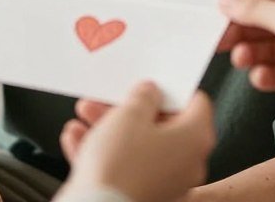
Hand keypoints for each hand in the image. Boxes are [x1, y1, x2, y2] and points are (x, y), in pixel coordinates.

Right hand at [59, 82, 213, 201]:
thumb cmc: (120, 166)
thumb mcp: (129, 114)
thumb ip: (143, 96)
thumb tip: (149, 92)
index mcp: (195, 138)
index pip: (196, 103)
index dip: (171, 90)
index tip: (151, 84)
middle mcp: (188, 164)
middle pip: (162, 126)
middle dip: (129, 110)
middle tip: (108, 99)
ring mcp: (167, 184)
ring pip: (140, 147)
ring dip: (111, 129)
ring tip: (84, 117)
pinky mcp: (146, 196)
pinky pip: (127, 169)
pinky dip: (105, 154)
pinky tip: (79, 140)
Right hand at [218, 0, 274, 143]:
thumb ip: (255, 9)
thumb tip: (226, 0)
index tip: (218, 9)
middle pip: (268, 19)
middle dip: (244, 29)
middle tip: (219, 39)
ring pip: (270, 47)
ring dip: (252, 53)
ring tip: (241, 59)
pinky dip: (267, 74)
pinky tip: (261, 77)